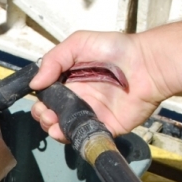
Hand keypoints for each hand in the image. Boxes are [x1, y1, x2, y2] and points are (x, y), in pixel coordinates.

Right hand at [29, 31, 169, 141]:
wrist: (146, 65)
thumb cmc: (116, 50)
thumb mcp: (79, 43)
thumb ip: (53, 59)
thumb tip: (34, 84)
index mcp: (69, 82)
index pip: (47, 97)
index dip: (39, 102)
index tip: (40, 102)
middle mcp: (78, 100)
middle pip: (51, 115)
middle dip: (43, 116)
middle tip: (48, 113)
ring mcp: (90, 114)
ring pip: (63, 129)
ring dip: (52, 128)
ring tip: (54, 122)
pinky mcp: (103, 127)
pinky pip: (83, 137)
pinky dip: (70, 138)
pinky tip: (64, 132)